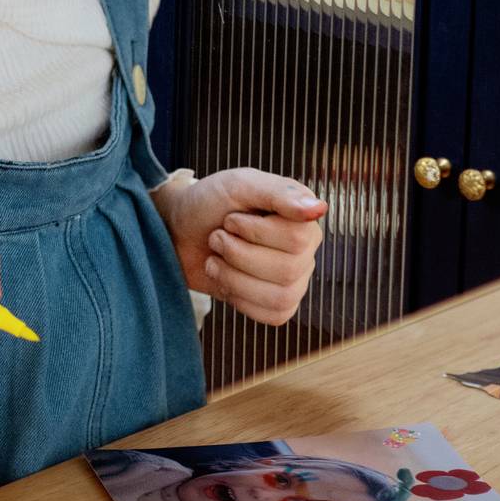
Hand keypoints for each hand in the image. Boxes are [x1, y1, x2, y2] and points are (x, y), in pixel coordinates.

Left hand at [160, 168, 325, 325]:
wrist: (179, 232)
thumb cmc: (210, 203)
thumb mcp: (239, 185)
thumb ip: (278, 193)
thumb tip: (320, 209)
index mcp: (302, 220)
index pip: (297, 238)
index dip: (255, 232)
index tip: (230, 219)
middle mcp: (305, 251)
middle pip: (287, 270)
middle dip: (238, 254)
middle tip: (217, 238)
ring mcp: (293, 280)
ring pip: (280, 297)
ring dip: (234, 278)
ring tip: (216, 260)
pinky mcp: (277, 305)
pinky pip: (274, 315)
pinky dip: (240, 300)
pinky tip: (226, 280)